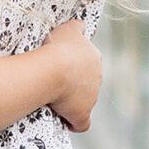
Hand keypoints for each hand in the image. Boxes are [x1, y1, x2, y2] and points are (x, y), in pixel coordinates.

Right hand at [45, 19, 101, 133]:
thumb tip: (81, 25)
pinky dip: (74, 123)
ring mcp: (91, 98)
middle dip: (73, 84)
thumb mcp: (68, 29)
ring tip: (52, 99)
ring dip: (70, 102)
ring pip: (83, 102)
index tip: (59, 67)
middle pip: (86, 83)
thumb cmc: (57, 48)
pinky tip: (65, 122)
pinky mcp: (82, 113)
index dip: (74, 67)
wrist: (54, 69)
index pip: (87, 64)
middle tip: (53, 82)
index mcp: (94, 58)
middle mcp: (97, 78)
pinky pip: (81, 123)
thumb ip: (77, 27)